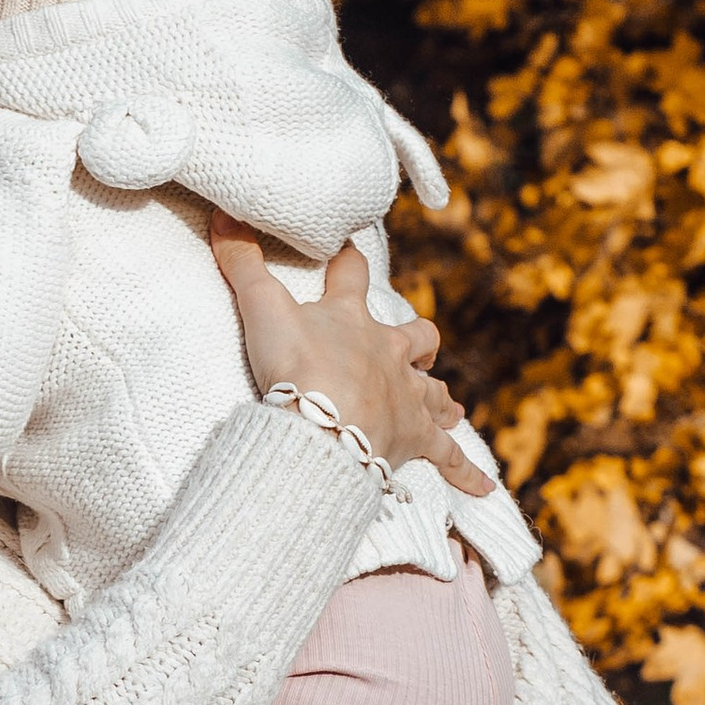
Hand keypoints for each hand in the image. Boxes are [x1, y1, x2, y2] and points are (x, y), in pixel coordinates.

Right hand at [210, 219, 492, 496]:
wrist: (323, 424)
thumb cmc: (295, 366)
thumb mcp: (262, 310)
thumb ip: (242, 265)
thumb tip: (221, 215)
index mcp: (353, 321)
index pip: (352, 277)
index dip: (348, 261)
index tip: (350, 249)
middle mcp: (388, 355)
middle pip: (415, 338)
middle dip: (418, 341)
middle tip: (419, 347)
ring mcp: (405, 398)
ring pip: (434, 394)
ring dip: (442, 401)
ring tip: (452, 409)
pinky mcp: (414, 439)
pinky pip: (447, 457)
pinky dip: (465, 472)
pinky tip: (484, 489)